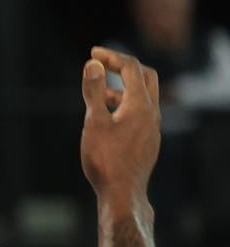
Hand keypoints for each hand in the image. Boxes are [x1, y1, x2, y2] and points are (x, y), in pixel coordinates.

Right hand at [80, 46, 161, 204]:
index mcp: (140, 104)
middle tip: (103, 64)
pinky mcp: (149, 141)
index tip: (93, 53)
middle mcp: (152, 112)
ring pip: (143, 97)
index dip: (112, 56)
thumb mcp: (94, 122)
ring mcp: (152, 127)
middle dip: (124, 67)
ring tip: (100, 95)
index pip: (131, 68)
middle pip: (145, 77)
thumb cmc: (105, 159)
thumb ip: (94, 91)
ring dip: (123, 88)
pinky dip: (126, 105)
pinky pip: (141, 114)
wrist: (123, 193)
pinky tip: (109, 120)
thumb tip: (93, 64)